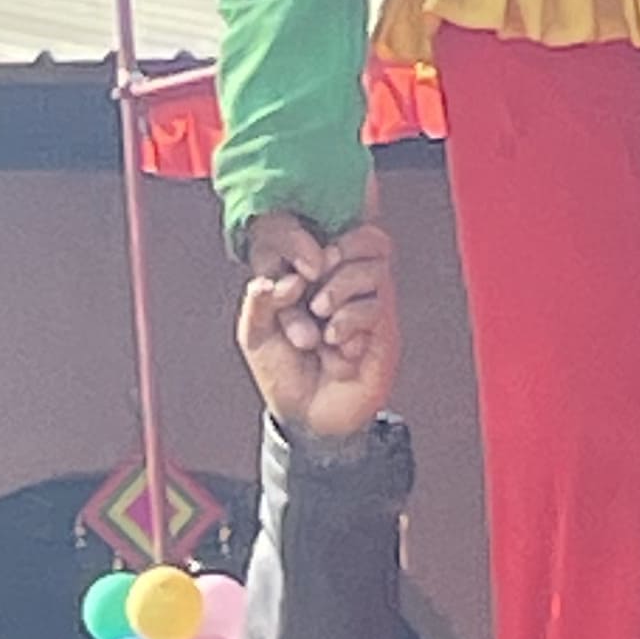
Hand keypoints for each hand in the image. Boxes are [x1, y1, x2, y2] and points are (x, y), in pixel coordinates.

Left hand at [239, 216, 398, 447]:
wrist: (308, 418)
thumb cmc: (283, 373)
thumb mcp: (256, 334)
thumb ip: (259, 300)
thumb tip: (281, 280)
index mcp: (315, 274)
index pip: (337, 227)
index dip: (332, 220)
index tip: (310, 247)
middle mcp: (346, 283)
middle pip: (369, 236)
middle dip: (340, 250)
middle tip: (316, 275)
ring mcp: (369, 304)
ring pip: (374, 268)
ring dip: (341, 288)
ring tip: (321, 318)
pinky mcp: (383, 330)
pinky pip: (376, 306)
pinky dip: (350, 323)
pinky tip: (337, 345)